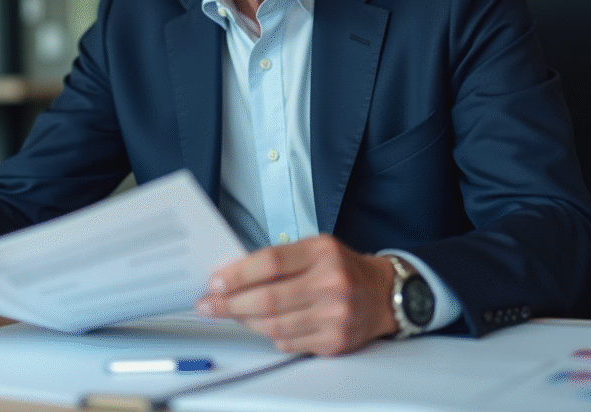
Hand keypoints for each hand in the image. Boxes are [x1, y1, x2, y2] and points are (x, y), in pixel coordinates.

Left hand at [196, 234, 398, 355]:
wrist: (382, 294)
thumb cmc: (341, 268)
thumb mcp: (315, 248)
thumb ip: (279, 258)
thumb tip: (232, 275)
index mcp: (322, 252)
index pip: (270, 262)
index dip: (236, 274)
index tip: (215, 282)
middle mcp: (331, 283)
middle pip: (267, 299)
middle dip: (230, 304)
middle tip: (208, 304)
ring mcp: (334, 315)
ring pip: (274, 326)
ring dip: (244, 321)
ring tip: (231, 314)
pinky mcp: (334, 341)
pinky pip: (288, 343)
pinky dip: (269, 335)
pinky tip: (262, 325)